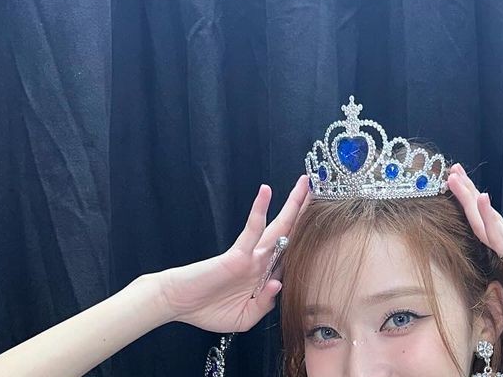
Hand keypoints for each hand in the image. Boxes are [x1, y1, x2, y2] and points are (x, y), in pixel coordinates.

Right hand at [154, 175, 309, 332]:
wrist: (178, 303)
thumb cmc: (207, 310)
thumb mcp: (244, 318)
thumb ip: (264, 304)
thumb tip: (278, 284)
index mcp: (265, 277)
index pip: (292, 258)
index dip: (308, 245)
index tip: (324, 228)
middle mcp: (261, 263)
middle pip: (290, 234)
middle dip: (305, 213)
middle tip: (318, 190)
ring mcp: (251, 256)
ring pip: (278, 227)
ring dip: (292, 205)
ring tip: (305, 184)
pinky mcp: (237, 253)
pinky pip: (251, 229)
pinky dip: (259, 210)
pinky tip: (266, 191)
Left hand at [447, 164, 502, 340]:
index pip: (489, 226)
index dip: (473, 207)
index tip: (460, 188)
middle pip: (486, 216)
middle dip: (468, 193)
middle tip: (453, 171)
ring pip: (488, 220)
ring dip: (471, 197)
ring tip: (456, 176)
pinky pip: (501, 236)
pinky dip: (489, 216)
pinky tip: (480, 198)